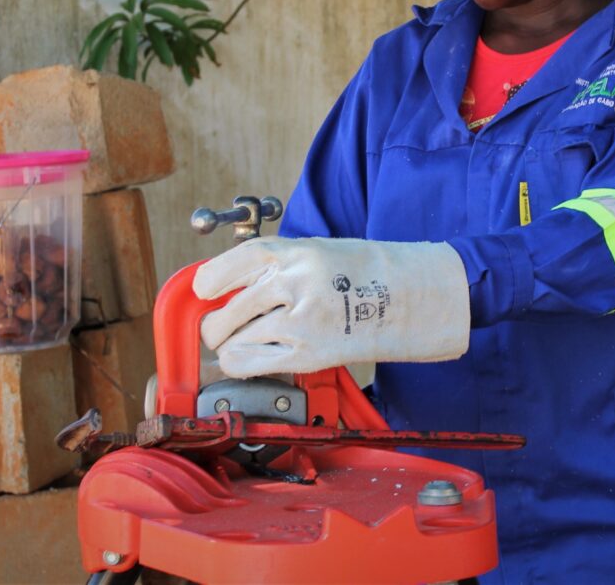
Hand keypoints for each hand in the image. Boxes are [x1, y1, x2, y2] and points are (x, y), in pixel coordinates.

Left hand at [192, 236, 470, 377]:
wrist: (408, 295)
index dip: (208, 283)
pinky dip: (240, 364)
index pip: (228, 267)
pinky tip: (251, 359)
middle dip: (217, 324)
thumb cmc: (362, 271)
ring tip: (243, 343)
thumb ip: (273, 265)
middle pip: (225, 312)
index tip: (206, 291)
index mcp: (291, 252)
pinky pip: (247, 364)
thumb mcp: (314, 250)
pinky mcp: (307, 355)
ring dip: (230, 345)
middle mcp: (291, 284)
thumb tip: (227, 286)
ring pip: (231, 341)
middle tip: (224, 326)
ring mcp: (298, 322)